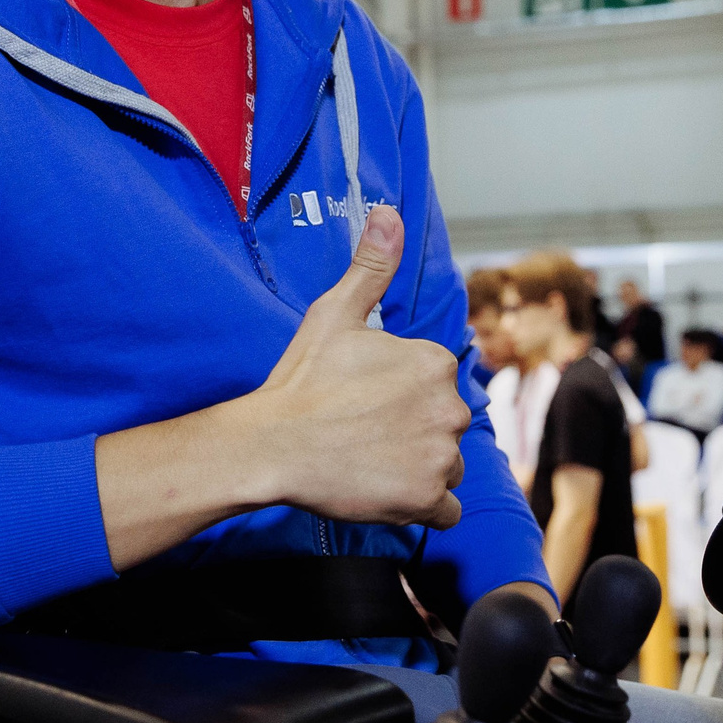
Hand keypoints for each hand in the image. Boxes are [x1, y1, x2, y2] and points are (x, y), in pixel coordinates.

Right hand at [238, 206, 470, 529]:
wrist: (272, 445)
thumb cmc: (302, 380)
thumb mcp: (334, 314)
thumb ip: (371, 266)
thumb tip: (388, 212)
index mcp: (435, 362)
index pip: (435, 385)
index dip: (400, 394)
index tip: (364, 400)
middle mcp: (449, 408)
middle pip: (444, 426)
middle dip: (414, 431)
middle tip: (363, 432)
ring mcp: (441, 456)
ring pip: (446, 466)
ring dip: (418, 468)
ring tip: (369, 460)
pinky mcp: (429, 499)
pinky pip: (446, 510)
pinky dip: (421, 504)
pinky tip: (384, 490)